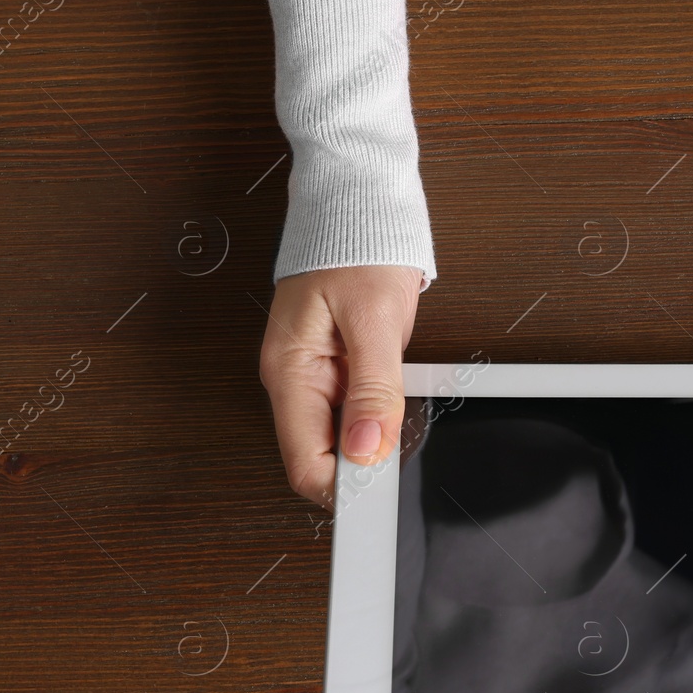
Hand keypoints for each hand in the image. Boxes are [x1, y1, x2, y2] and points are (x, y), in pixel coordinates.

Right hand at [259, 264, 425, 507]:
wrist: (358, 202)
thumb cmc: (358, 245)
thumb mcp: (373, 318)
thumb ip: (373, 387)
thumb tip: (368, 448)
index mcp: (289, 372)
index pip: (306, 462)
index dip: (343, 487)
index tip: (381, 491)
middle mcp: (296, 381)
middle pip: (322, 458)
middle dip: (362, 467)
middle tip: (403, 456)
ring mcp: (316, 376)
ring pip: (343, 439)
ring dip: (375, 440)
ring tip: (403, 416)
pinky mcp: (338, 367)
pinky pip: (357, 410)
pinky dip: (381, 414)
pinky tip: (399, 397)